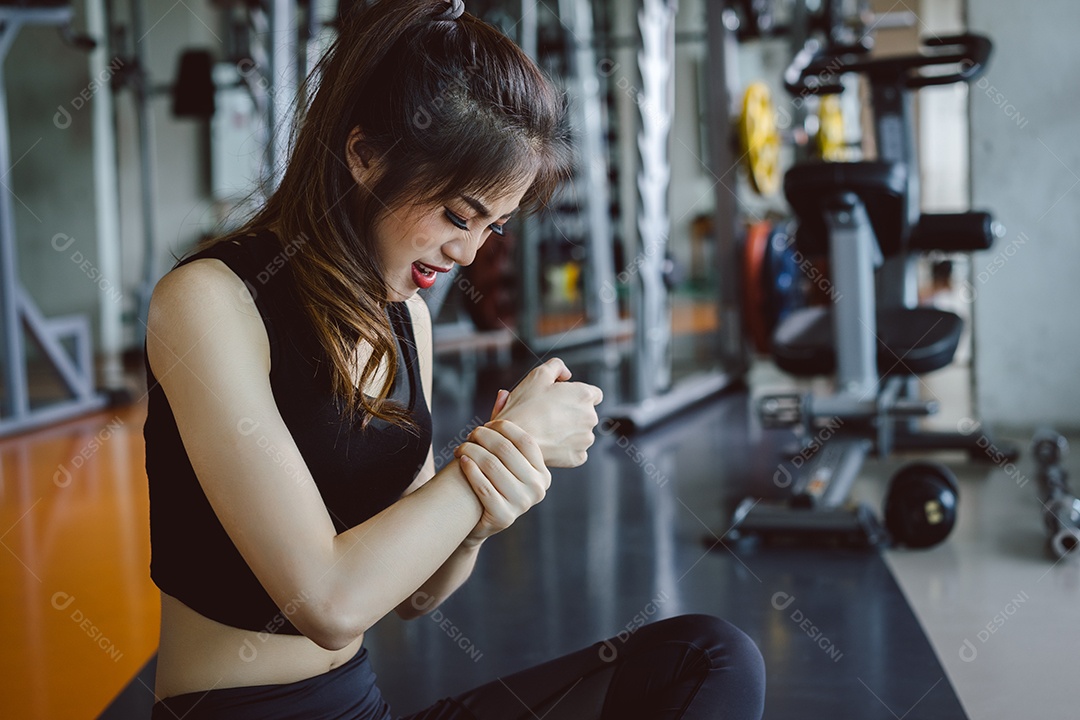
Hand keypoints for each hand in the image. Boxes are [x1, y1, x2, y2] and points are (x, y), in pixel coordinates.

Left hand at [454, 420, 549, 544]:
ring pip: (492, 466)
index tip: (487, 423)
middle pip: (507, 451)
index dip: (504, 427)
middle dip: (484, 438)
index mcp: (543, 473)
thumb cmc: (492, 481)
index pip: (526, 441)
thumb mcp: (503, 458)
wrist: (478, 519)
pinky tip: (462, 461)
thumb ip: (503, 429)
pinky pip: (483, 486)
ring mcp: (522, 505)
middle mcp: (538, 489)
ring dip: (472, 451)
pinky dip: (470, 470)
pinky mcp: (503, 517)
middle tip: (470, 434)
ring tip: (460, 447)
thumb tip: (502, 394)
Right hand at [488, 358, 602, 467]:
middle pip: (587, 414)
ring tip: (547, 430)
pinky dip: (566, 448)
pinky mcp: (578, 457)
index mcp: (585, 395)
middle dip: (572, 414)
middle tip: (548, 415)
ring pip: (582, 433)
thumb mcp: (538, 375)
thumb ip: (557, 366)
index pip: (594, 394)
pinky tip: (550, 443)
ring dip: (569, 432)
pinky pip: (576, 451)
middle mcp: (591, 417)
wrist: (513, 441)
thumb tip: (566, 374)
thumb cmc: (524, 407)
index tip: (563, 401)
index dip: (577, 396)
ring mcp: (586, 439)